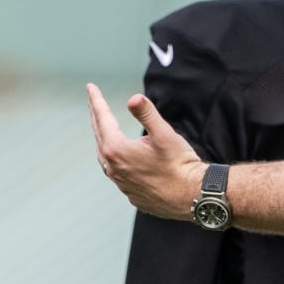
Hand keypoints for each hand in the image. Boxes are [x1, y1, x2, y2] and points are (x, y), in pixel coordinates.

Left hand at [87, 82, 206, 219]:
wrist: (193, 196)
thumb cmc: (180, 164)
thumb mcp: (164, 134)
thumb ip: (147, 114)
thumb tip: (133, 98)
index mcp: (116, 149)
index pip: (102, 118)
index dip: (96, 101)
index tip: (90, 87)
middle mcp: (113, 168)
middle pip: (100, 136)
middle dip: (97, 117)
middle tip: (95, 103)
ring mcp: (121, 184)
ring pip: (105, 158)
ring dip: (103, 140)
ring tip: (104, 130)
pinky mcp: (131, 194)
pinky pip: (117, 173)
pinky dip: (115, 161)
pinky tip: (124, 160)